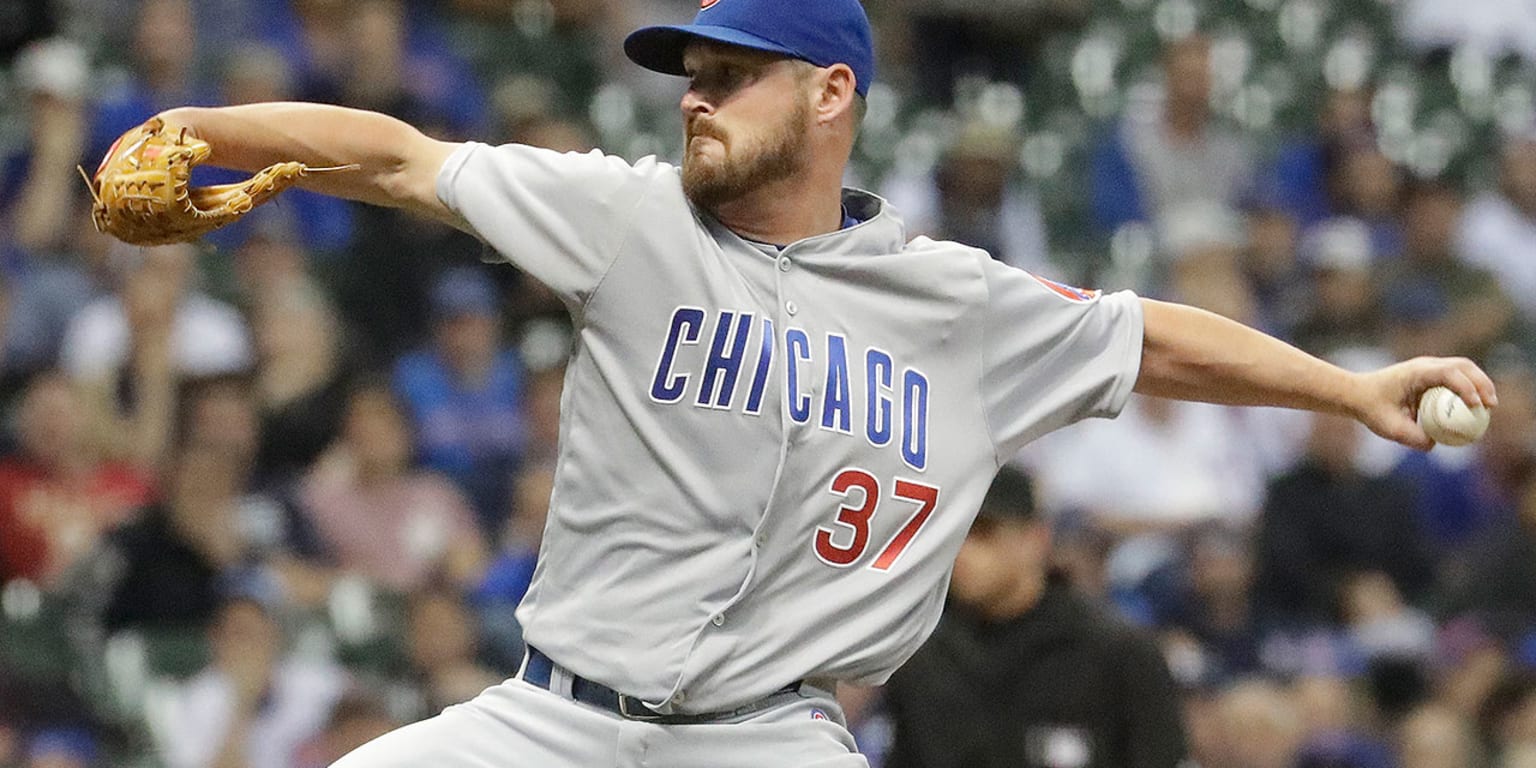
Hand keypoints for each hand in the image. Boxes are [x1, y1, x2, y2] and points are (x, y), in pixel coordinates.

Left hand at [1350, 356, 1496, 450]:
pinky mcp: (1432, 374)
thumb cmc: (1371, 408)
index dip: (1466, 387)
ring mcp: (1430, 368)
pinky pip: (1457, 378)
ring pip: (1463, 368)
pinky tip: (1476, 406)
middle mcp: (1425, 365)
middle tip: (1491, 406)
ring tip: (1490, 406)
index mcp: (1416, 373)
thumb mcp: (1388, 427)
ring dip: (1480, 383)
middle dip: (1482, 383)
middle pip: (1463, 366)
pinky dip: (1470, 388)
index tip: (1475, 406)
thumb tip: (1435, 444)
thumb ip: (1411, 437)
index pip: (1449, 373)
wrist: (1358, 394)